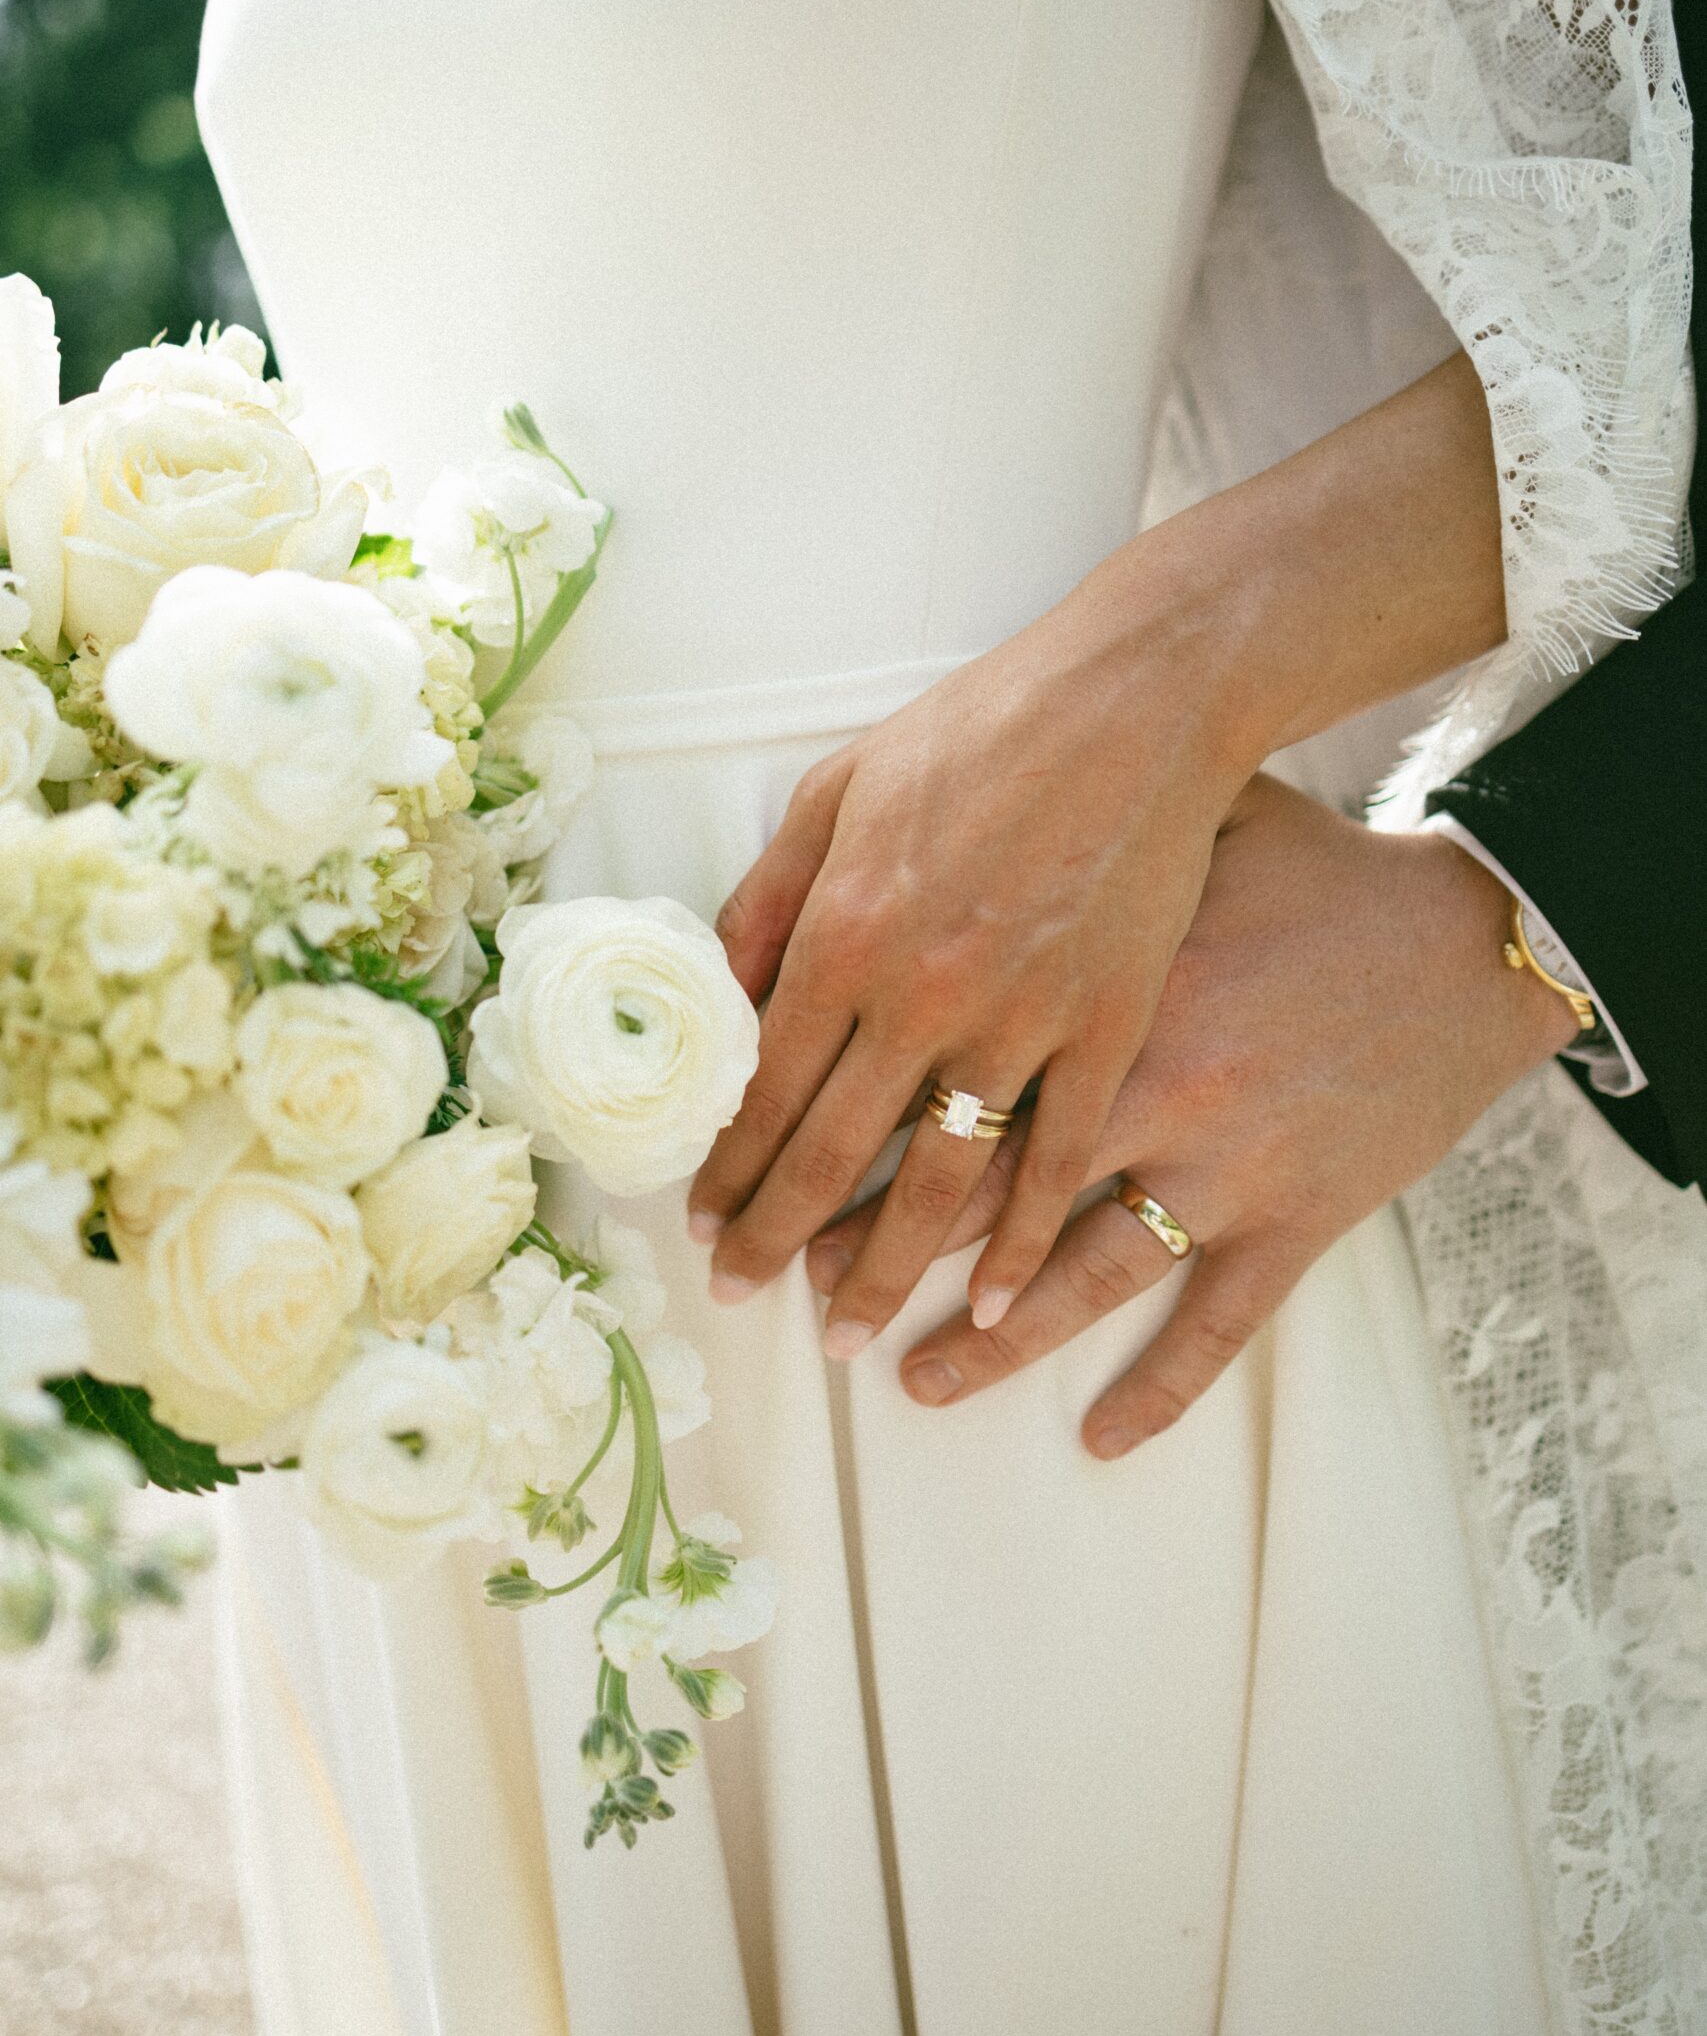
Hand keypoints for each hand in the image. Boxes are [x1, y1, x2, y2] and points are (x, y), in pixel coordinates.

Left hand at [690, 563, 1245, 1350]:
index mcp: (847, 930)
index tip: (706, 1222)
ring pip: (942, 1177)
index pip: (766, 1085)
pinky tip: (996, 1299)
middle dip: (781, 1237)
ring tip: (850, 1333)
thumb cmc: (982, 728)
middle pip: (837, 1150)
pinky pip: (1060, 1158)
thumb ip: (773, 895)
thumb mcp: (841, 787)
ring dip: (889, 1265)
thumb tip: (717, 989)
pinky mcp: (1113, 1028)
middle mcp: (925, 992)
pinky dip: (1026, 1240)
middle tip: (744, 1296)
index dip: (730, 1166)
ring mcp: (1026, 1019)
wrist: (1136, 702)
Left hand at [803, 777, 1575, 1454]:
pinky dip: (1159, 1387)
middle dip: (877, 1249)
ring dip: (987, 1341)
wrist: (1463, 932)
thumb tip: (937, 844)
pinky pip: (1215, 1325)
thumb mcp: (1174, 827)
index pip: (928, 1081)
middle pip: (975, 1189)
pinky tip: (1099, 1436)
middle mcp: (1139, 1088)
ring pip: (1075, 1276)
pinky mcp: (1294, 1218)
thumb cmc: (1310, 866)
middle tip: (803, 1290)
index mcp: (1086, 991)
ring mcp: (1219, 1164)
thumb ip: (1061, 851)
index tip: (773, 1179)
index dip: (838, 1138)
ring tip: (909, 1379)